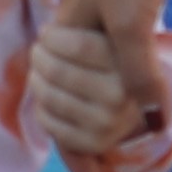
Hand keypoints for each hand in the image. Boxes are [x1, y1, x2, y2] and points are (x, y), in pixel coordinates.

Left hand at [26, 17, 160, 160]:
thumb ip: (88, 29)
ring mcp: (110, 123)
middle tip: (38, 50)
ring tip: (38, 70)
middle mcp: (125, 96)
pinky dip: (40, 107)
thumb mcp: (109, 35)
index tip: (47, 32)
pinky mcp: (95, 143)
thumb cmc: (111, 57)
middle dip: (40, 56)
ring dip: (36, 79)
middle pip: (58, 72)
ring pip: (50, 96)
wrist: (134, 100)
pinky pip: (49, 122)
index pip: (79, 47)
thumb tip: (51, 44)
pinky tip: (47, 96)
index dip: (52, 36)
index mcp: (132, 64)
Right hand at [38, 0, 171, 142]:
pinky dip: (123, 92)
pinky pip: (111, 71)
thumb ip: (139, 75)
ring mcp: (90, 32)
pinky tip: (143, 101)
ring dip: (112, 114)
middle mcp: (69, 44)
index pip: (60, 116)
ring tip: (142, 127)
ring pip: (92, 93)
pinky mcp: (113, 19)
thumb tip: (152, 124)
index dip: (77, 153)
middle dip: (101, 131)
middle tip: (136, 138)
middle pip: (75, 110)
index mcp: (60, 47)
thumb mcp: (132, 23)